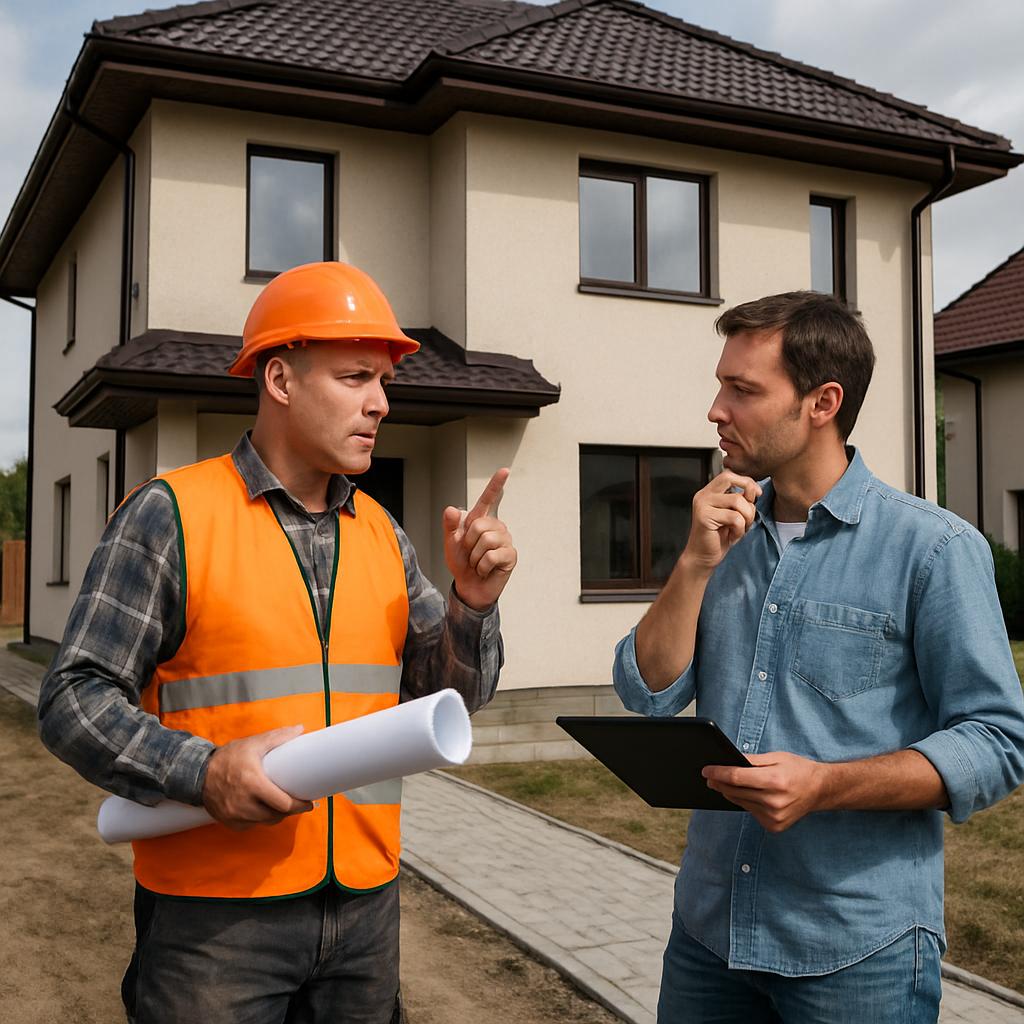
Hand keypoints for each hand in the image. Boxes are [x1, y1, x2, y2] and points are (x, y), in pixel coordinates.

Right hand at [201, 725, 313, 830]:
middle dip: (290, 810)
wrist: (197, 772)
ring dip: (276, 816)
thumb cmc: (228, 757)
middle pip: (276, 815)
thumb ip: (278, 737)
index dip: (299, 806)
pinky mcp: (228, 821)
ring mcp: (234, 814)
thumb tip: (300, 729)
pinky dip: (259, 820)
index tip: (309, 803)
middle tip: (298, 803)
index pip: (283, 803)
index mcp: (253, 782)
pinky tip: (263, 811)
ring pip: (264, 822)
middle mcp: (243, 802)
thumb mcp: (253, 744)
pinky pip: (250, 826)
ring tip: (282, 806)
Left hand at [443, 468, 516, 611]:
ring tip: (478, 562)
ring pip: (486, 541)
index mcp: (481, 521)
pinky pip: (491, 557)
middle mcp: (496, 527)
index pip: (489, 500)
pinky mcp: (510, 556)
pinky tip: (485, 570)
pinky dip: (482, 566)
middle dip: (469, 543)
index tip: (505, 470)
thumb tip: (451, 509)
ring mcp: (505, 541)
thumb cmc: (462, 563)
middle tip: (470, 554)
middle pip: (480, 525)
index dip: (496, 485)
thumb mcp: (450, 543)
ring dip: (474, 557)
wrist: (469, 586)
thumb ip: (450, 526)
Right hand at [683, 472, 761, 572]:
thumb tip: (755, 489)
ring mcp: (702, 505)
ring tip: (740, 529)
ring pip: (737, 501)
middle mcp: (703, 495)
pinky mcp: (704, 517)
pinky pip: (734, 518)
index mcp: (709, 492)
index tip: (757, 494)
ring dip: (747, 517)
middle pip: (730, 479)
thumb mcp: (733, 514)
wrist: (703, 557)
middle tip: (749, 510)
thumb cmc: (719, 538)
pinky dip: (739, 529)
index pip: (729, 474)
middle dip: (747, 491)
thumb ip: (740, 500)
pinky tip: (732, 536)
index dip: (746, 482)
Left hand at [702, 751, 827, 832]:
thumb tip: (729, 760)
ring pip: (741, 803)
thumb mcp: (776, 757)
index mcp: (775, 781)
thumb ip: (751, 760)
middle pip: (735, 792)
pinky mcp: (774, 826)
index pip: (737, 777)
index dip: (718, 773)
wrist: (820, 790)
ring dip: (731, 793)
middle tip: (709, 776)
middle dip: (720, 783)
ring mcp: (774, 817)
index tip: (706, 770)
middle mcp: (774, 802)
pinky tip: (747, 795)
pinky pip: (751, 812)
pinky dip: (746, 802)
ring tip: (723, 783)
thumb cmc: (798, 770)